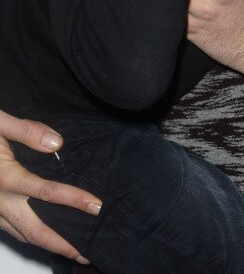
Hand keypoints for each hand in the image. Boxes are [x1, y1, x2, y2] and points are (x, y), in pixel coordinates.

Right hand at [0, 111, 100, 262]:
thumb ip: (27, 130)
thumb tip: (57, 143)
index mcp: (6, 178)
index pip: (47, 193)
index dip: (74, 201)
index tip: (97, 206)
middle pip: (35, 231)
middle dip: (63, 244)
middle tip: (88, 252)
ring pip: (23, 236)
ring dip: (49, 246)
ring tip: (75, 250)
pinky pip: (12, 231)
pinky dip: (32, 237)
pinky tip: (46, 237)